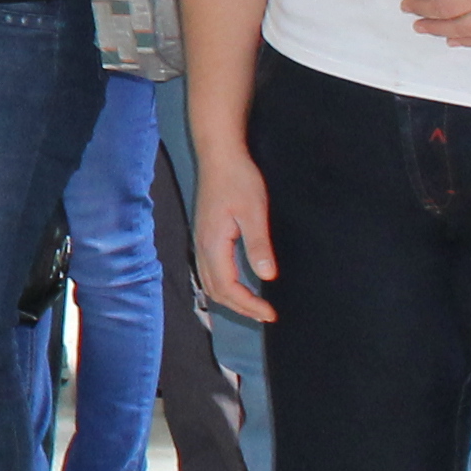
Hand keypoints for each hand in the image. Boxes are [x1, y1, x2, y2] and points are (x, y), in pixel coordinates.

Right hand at [193, 146, 279, 324]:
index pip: (227, 287)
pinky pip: (208, 270)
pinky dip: (223, 285)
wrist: (219, 156)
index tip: (271, 313)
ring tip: (253, 306)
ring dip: (230, 298)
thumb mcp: (254, 212)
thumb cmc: (238, 180)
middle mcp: (201, 246)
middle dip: (240, 307)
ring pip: (209, 282)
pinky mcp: (204, 235)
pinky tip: (237, 284)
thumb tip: (266, 276)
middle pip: (215, 290)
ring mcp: (200, 240)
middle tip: (266, 314)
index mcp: (213, 243)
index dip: (249, 305)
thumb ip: (258, 245)